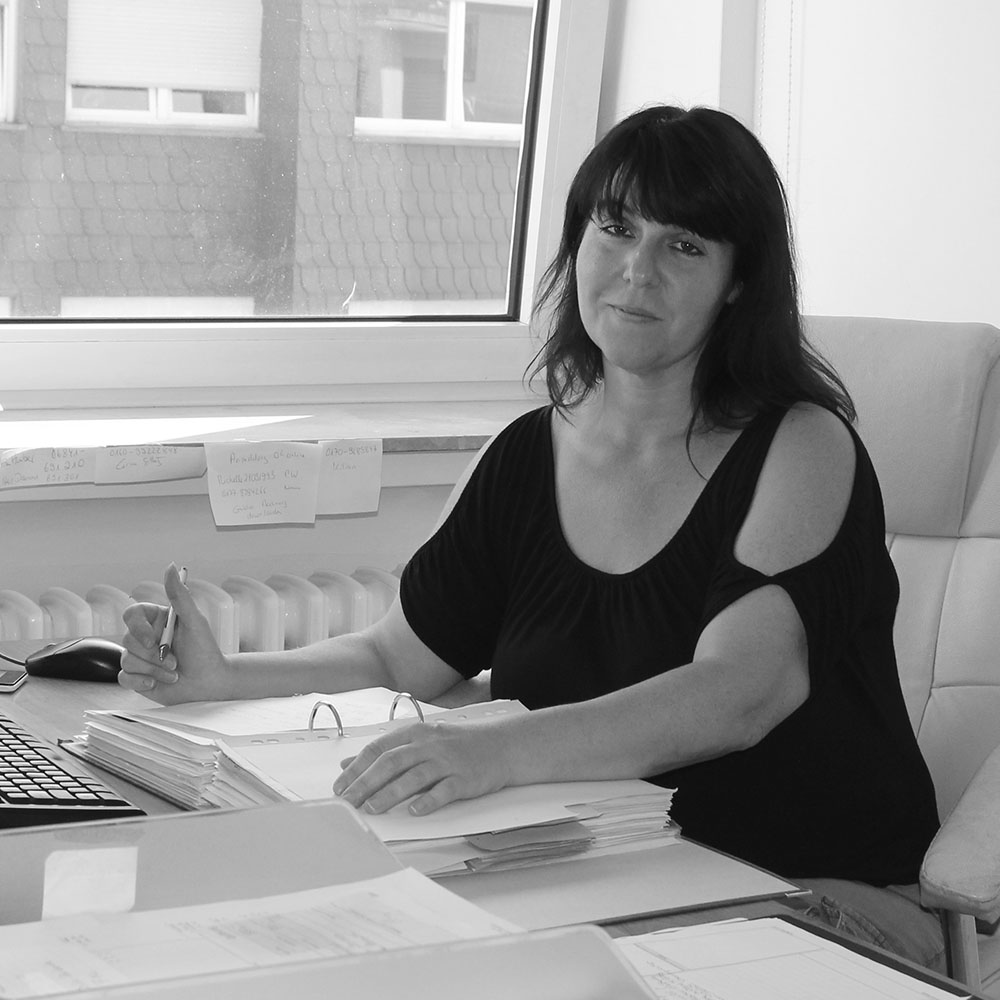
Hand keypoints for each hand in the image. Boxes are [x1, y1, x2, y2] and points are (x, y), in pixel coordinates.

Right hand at [119, 563, 233, 703]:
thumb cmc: (205, 652)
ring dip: (154, 670)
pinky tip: (158, 683)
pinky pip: (124, 677)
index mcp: (157, 620)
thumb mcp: (195, 622)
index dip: (137, 627)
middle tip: (175, 661)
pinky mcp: (136, 677)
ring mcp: (139, 657)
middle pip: (128, 640)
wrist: (209, 684)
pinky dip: (141, 682)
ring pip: (127, 660)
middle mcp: (146, 637)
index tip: (153, 640)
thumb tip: (171, 566)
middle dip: (153, 655)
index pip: (132, 614)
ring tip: (174, 672)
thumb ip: (180, 595)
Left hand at [332, 718, 514, 815]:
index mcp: (415, 734)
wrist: (500, 746)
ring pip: (413, 776)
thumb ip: (385, 752)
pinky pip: (443, 789)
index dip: (357, 768)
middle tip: (348, 802)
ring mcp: (447, 761)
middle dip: (366, 783)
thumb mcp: (420, 741)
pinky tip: (414, 811)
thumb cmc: (457, 745)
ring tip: (372, 808)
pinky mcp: (464, 778)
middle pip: (391, 763)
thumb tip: (348, 764)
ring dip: (390, 793)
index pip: (378, 749)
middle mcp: (428, 745)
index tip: (340, 786)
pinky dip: (428, 800)